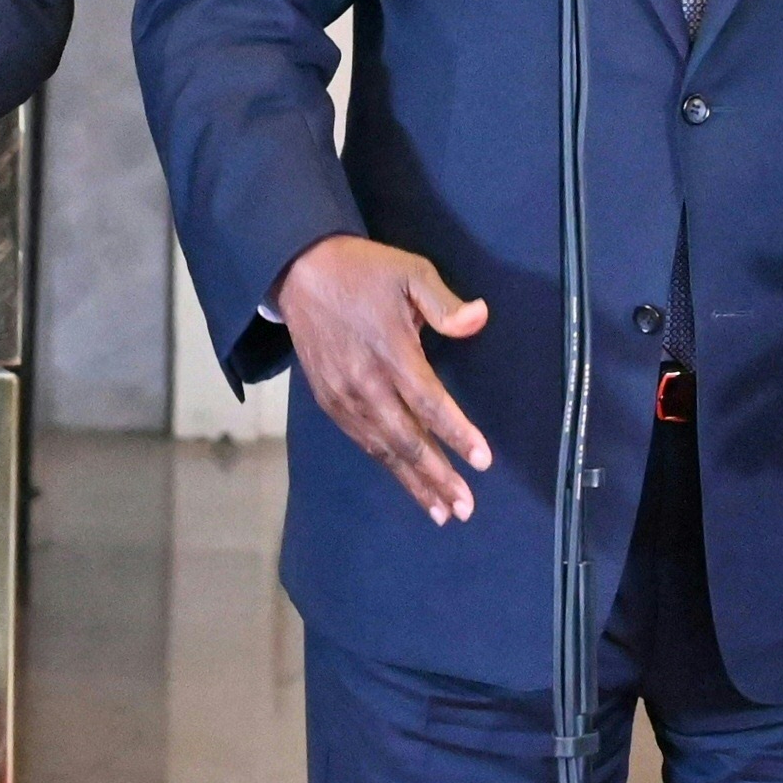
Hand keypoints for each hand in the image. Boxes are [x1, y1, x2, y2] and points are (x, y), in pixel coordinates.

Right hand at [277, 235, 492, 522]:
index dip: (457, 433)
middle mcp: (365, 382)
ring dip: (413, 482)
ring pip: (383, 448)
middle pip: (406, 439)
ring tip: (442, 511)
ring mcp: (343, 396)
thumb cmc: (364, 271)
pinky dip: (386, 464)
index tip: (483, 461)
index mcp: (390, 350)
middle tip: (466, 507)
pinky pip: (362, 440)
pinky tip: (406, 481)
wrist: (299, 272)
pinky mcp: (328, 401)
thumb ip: (444, 303)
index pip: (429, 402)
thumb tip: (479, 319)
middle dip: (437, 476)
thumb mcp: (410, 272)